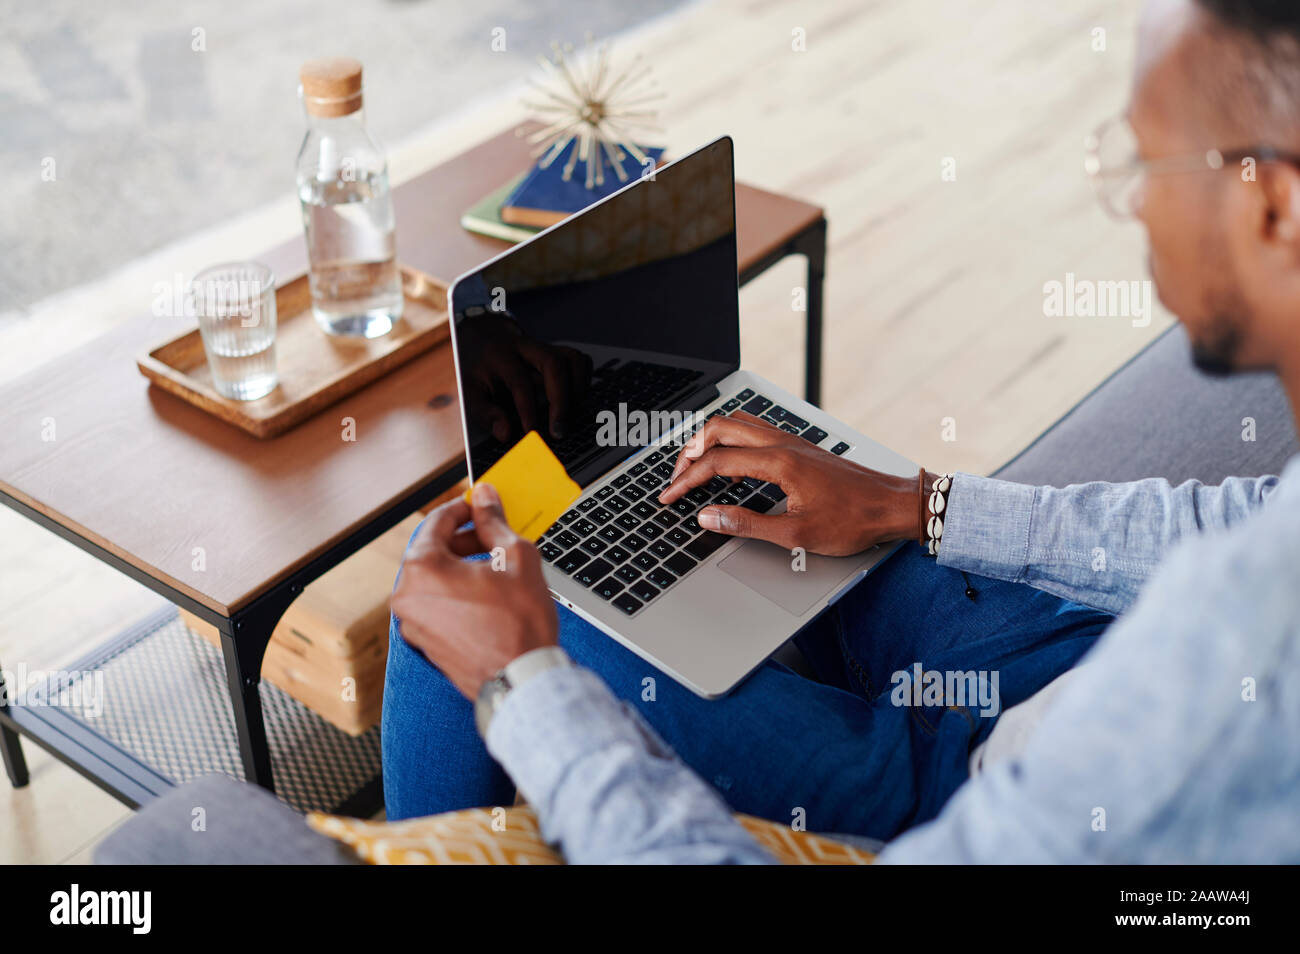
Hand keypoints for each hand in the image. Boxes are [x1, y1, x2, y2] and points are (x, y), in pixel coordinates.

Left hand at [391, 483, 557, 698]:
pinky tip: (488, 596)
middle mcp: (408, 597)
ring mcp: (414, 624)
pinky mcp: (426, 644)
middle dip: (464, 540)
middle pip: (432, 551)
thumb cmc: (519, 624)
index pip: (437, 522)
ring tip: (496, 569)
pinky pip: (437, 606)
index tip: (482, 507)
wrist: (522, 679)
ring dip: (461, 568)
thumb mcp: (515, 557)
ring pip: (434, 580)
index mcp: (422, 570)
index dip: (464, 509)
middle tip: (493, 537)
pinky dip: (457, 594)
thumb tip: (485, 497)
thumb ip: (493, 521)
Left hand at [459, 316, 591, 442]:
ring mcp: (545, 347)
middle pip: (554, 363)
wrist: (483, 338)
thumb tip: (504, 433)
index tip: (531, 432)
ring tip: (569, 415)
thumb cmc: (479, 370)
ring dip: (577, 390)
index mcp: (500, 355)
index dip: (528, 409)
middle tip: (558, 429)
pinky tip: (573, 401)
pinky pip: (580, 361)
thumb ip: (485, 413)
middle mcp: (525, 347)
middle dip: (560, 400)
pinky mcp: (557, 351)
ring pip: (573, 359)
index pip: (519, 380)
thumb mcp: (470, 391)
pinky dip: (583, 382)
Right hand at [657, 412, 927, 555]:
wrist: (893, 505)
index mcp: (778, 462)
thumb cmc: (854, 520)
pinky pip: (755, 431)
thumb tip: (708, 517)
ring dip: (710, 441)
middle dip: (690, 452)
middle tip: (676, 478)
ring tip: (696, 467)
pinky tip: (731, 464)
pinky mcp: (800, 446)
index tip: (669, 498)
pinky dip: (731, 441)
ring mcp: (792, 441)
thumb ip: (746, 524)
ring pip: (737, 423)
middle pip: (719, 429)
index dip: (686, 481)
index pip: (716, 462)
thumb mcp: (796, 534)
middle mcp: (782, 443)